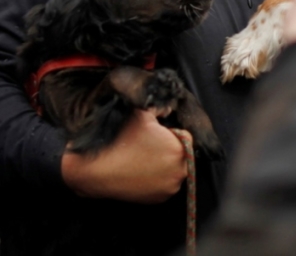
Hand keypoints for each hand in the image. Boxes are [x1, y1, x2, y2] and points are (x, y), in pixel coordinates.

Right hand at [61, 109, 187, 203]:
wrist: (97, 170)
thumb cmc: (121, 140)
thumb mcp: (142, 115)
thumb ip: (160, 109)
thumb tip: (168, 108)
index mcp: (180, 149)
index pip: (186, 137)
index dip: (171, 134)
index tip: (157, 135)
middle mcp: (180, 171)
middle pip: (181, 155)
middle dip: (169, 150)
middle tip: (149, 147)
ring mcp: (170, 187)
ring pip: (173, 171)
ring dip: (164, 166)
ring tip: (143, 160)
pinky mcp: (159, 199)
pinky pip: (163, 185)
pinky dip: (156, 180)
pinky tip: (141, 173)